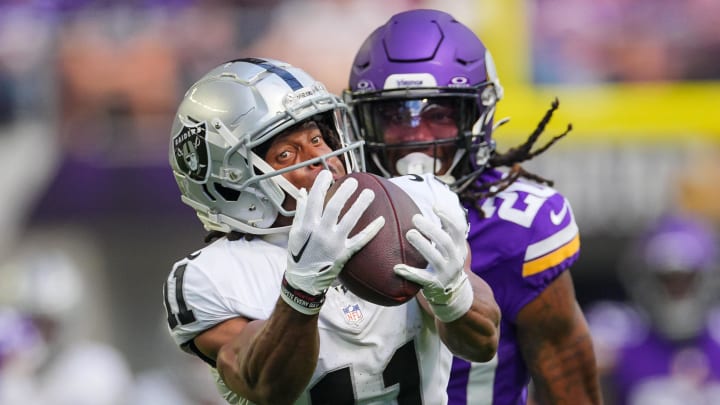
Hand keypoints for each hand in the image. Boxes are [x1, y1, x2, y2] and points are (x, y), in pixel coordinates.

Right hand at [282, 170, 384, 314]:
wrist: (304, 282)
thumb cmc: (298, 255)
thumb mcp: (294, 233)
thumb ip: (300, 212)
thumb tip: (303, 192)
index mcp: (307, 226)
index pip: (314, 200)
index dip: (321, 185)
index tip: (327, 174)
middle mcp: (320, 233)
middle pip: (335, 207)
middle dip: (345, 192)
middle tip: (354, 180)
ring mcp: (334, 244)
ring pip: (350, 221)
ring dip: (360, 205)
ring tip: (370, 193)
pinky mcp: (344, 254)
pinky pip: (360, 240)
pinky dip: (371, 230)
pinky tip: (381, 220)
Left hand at [394, 206, 472, 322]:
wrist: (450, 292)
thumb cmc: (446, 260)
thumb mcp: (451, 246)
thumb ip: (446, 229)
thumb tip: (438, 203)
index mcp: (459, 247)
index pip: (458, 230)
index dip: (448, 217)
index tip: (435, 206)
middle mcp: (455, 260)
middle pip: (445, 242)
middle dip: (431, 229)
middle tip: (415, 218)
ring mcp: (445, 273)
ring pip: (435, 258)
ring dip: (422, 245)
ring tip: (409, 233)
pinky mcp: (434, 285)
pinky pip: (421, 278)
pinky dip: (409, 272)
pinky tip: (397, 267)